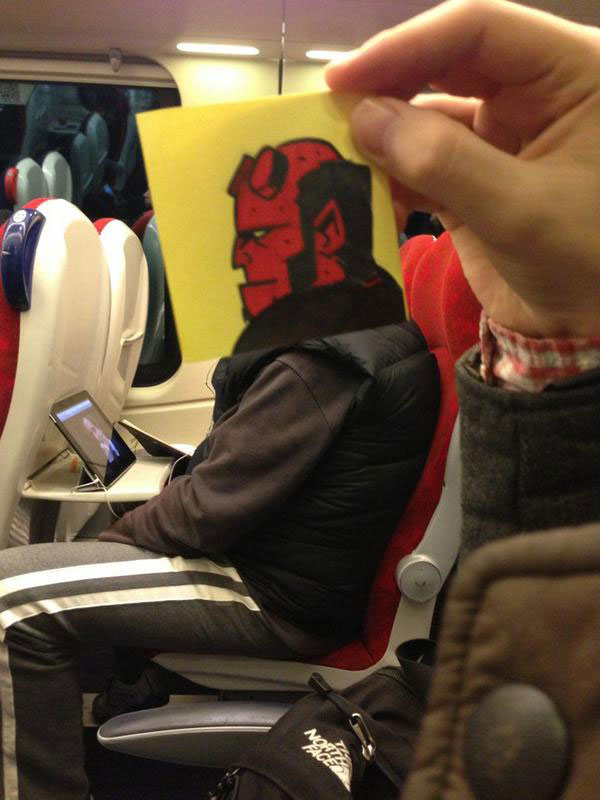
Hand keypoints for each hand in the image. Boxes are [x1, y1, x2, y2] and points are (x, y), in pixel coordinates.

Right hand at [326, 0, 599, 337]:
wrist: (584, 329)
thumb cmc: (583, 265)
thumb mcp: (519, 210)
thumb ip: (444, 163)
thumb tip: (365, 119)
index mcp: (571, 74)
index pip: (480, 30)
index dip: (408, 47)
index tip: (346, 79)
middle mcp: (535, 93)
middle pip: (448, 63)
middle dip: (389, 86)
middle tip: (332, 110)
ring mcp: (503, 135)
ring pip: (429, 114)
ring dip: (385, 135)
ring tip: (338, 153)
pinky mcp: (477, 177)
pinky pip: (424, 161)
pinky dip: (392, 175)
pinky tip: (364, 190)